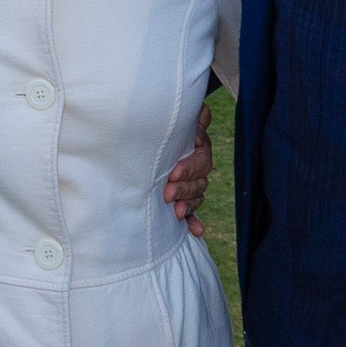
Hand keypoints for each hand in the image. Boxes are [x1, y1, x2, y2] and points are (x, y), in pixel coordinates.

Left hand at [162, 104, 212, 239]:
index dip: (189, 168)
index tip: (173, 173)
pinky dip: (193, 222)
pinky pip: (192, 212)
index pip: (201, 159)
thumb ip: (193, 118)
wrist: (144, 128)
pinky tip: (196, 231)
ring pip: (197, 196)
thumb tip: (197, 133)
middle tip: (168, 193)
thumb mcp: (175, 115)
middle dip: (184, 188)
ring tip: (177, 212)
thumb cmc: (159, 119)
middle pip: (200, 181)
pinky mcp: (182, 197)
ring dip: (189, 205)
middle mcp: (195, 166)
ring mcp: (189, 183)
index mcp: (196, 147)